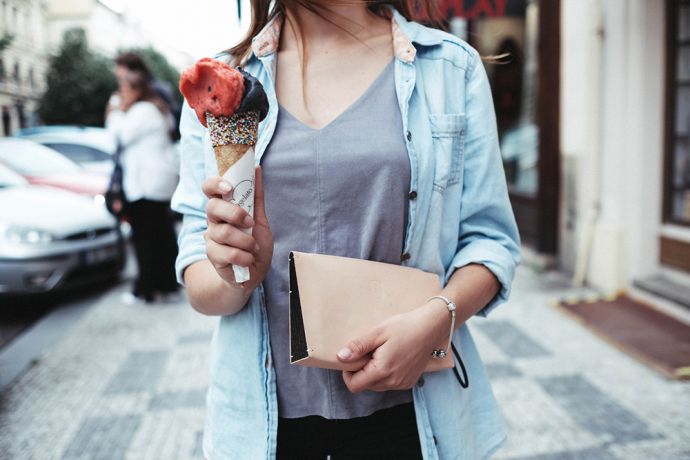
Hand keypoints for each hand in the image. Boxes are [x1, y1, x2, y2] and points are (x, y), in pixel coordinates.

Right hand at [202, 166, 273, 289]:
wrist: (254, 273)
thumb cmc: (255, 244)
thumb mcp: (260, 219)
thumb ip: (256, 196)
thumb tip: (257, 168)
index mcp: (223, 208)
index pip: (209, 189)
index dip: (215, 184)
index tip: (229, 187)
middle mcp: (213, 221)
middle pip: (212, 208)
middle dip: (235, 214)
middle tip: (250, 223)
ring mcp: (211, 239)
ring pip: (223, 232)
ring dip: (245, 241)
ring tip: (253, 247)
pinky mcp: (213, 257)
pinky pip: (228, 253)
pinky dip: (244, 256)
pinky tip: (248, 259)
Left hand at [337, 303, 449, 392]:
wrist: (431, 327)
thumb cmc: (405, 326)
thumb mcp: (378, 332)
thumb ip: (358, 346)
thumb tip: (341, 357)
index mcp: (383, 370)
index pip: (354, 385)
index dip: (348, 373)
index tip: (352, 358)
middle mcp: (393, 382)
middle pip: (365, 386)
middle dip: (361, 372)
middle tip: (368, 352)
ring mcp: (402, 384)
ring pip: (377, 386)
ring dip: (372, 373)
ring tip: (380, 353)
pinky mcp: (409, 382)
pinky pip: (389, 384)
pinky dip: (384, 374)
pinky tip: (391, 358)